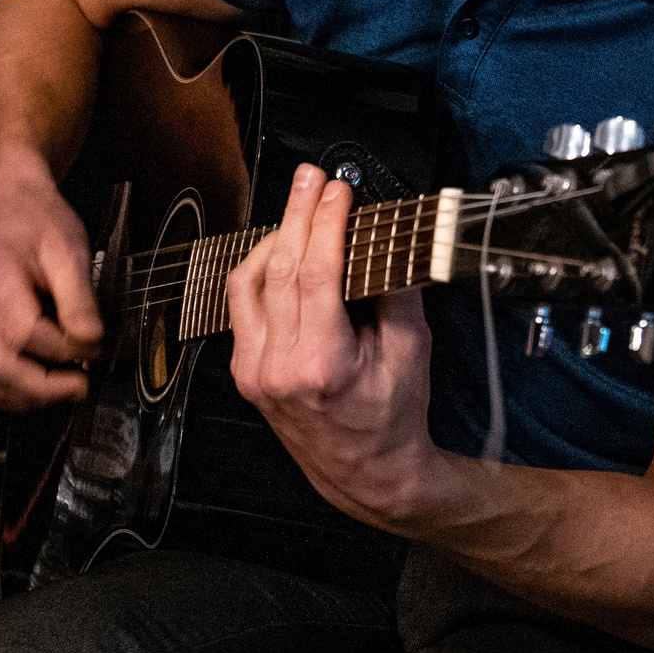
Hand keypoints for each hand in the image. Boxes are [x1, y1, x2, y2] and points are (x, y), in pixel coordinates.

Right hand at [0, 161, 102, 409]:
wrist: (13, 206)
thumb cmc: (40, 222)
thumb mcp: (70, 249)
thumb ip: (80, 297)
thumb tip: (89, 340)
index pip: (24, 333)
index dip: (63, 350)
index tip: (93, 348)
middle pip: (0, 367)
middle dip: (47, 387)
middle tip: (82, 384)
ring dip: (31, 397)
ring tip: (66, 387)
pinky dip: (14, 392)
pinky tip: (42, 383)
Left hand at [227, 164, 442, 526]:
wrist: (365, 472)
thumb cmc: (393, 418)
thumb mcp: (411, 352)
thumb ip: (397, 292)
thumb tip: (384, 237)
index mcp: (321, 365)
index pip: (315, 273)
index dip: (324, 222)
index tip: (335, 190)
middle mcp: (277, 368)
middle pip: (278, 268)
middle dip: (296, 214)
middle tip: (311, 179)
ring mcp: (254, 371)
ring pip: (248, 282)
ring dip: (272, 238)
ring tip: (298, 208)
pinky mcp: (245, 371)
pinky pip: (242, 305)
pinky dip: (260, 270)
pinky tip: (280, 250)